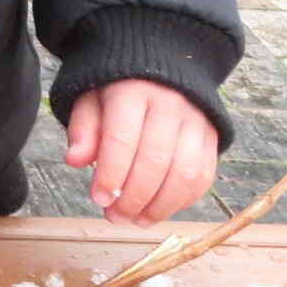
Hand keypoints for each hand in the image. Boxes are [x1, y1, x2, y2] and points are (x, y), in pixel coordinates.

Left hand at [65, 79, 218, 225]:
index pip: (122, 138)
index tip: (99, 200)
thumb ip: (83, 130)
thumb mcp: (91, 101)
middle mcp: (169, 104)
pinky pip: (202, 176)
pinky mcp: (211, 136)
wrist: (159, 66)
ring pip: (184, 173)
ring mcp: (195, 120)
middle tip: (115, 217)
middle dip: (133, 198)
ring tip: (137, 220)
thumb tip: (75, 161)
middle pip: (154, 160)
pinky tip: (160, 210)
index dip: (110, 174)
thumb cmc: (117, 92)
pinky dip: (182, 201)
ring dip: (160, 206)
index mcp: (132, 91)